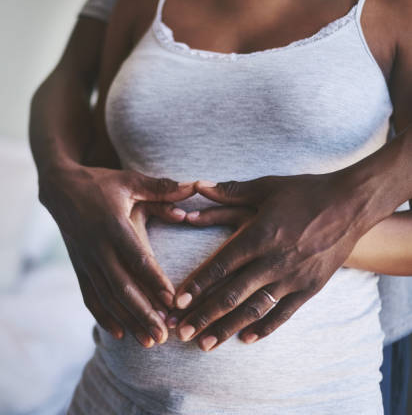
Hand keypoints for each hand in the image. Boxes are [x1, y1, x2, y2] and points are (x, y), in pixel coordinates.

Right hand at [39, 164, 194, 347]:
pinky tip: (119, 333)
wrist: (60, 189)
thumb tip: (192, 188)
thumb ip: (160, 188)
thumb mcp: (130, 181)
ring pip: (107, 297)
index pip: (136, 257)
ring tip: (149, 341)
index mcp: (113, 225)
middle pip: (122, 286)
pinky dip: (103, 316)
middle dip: (143, 313)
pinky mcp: (79, 267)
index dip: (154, 280)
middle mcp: (98, 246)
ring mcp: (86, 260)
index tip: (172, 302)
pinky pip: (90, 296)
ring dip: (127, 320)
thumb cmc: (101, 183)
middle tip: (164, 336)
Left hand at [172, 173, 374, 350]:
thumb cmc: (304, 192)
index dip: (197, 285)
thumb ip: (229, 191)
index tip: (177, 303)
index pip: (221, 266)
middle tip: (181, 332)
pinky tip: (245, 339)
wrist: (352, 204)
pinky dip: (264, 328)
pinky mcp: (310, 287)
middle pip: (232, 294)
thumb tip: (196, 185)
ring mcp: (293, 277)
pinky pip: (284, 313)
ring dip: (228, 328)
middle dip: (204, 315)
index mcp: (259, 236)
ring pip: (254, 309)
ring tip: (206, 344)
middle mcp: (273, 261)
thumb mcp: (265, 187)